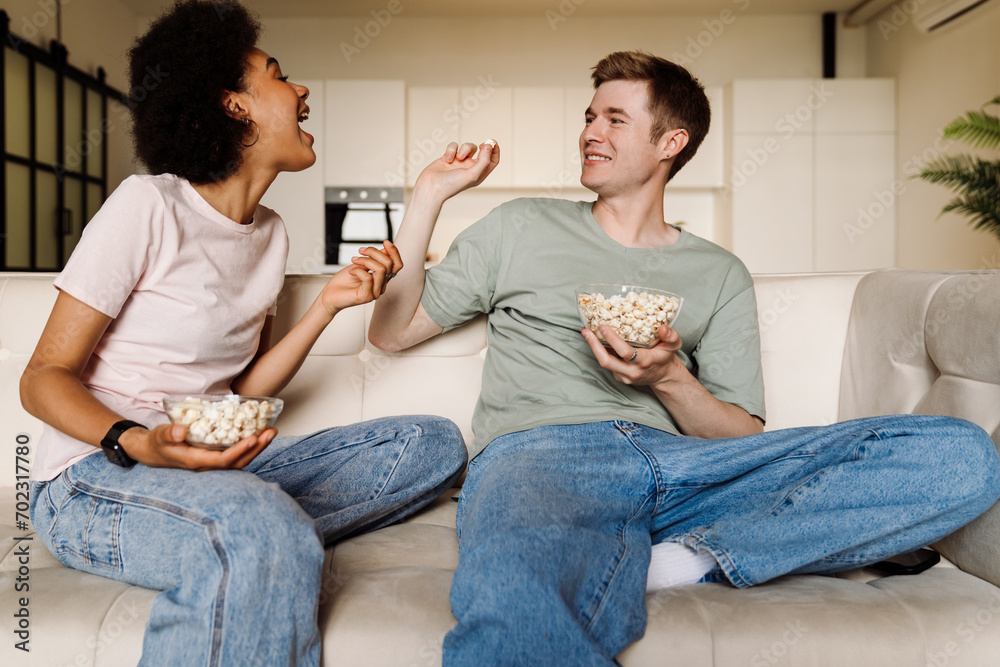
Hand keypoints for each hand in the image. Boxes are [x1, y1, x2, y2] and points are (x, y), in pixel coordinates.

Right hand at [123, 423, 275, 470]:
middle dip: (256, 448)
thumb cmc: (158, 443)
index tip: (253, 438)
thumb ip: (169, 433)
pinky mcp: (216, 458)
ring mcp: (213, 464)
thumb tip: (181, 431)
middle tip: (271, 432)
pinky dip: (251, 446)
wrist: (153, 452)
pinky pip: (237, 455)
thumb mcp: (159, 436)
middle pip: (238, 462)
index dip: (239, 451)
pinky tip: (261, 433)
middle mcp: (208, 466)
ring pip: (240, 459)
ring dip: (258, 447)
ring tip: (272, 431)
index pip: (222, 461)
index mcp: (196, 462)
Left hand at [320, 241, 402, 313]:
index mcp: (382, 278)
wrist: (330, 295)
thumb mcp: (361, 265)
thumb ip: (374, 259)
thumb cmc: (344, 281)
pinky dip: (357, 270)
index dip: (394, 252)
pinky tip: (351, 271)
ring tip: (354, 261)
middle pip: (389, 264)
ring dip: (365, 260)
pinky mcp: (366, 297)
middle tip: (360, 251)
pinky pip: (368, 278)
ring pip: (380, 269)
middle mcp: (381, 286)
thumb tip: (386, 249)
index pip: (397, 265)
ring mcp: (375, 292)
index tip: (385, 242)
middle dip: (374, 252)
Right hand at [414, 141, 498, 200]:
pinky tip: (447, 160)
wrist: (431, 187)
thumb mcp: (473, 174)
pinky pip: (453, 146)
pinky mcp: (448, 158)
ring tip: (458, 158)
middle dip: (482, 146)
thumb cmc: (451, 185)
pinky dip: (451, 150)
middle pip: (482, 152)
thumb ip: (483, 161)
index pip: (492, 160)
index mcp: (479, 174)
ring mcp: (459, 163)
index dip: (495, 151)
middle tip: (482, 144)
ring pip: (467, 147)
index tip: (492, 142)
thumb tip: (489, 147)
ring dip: (463, 149)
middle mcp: (470, 168)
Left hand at [581, 324, 683, 389]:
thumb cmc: (665, 357)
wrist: (662, 376)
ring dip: (593, 347)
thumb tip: (662, 327)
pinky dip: (600, 351)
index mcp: (644, 362)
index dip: (612, 339)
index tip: (603, 326)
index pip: (625, 352)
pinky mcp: (618, 376)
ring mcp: (623, 376)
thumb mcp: (673, 345)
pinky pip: (606, 363)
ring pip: (604, 362)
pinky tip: (595, 339)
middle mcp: (632, 371)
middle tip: (586, 331)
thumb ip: (671, 336)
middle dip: (594, 345)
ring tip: (586, 332)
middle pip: (607, 361)